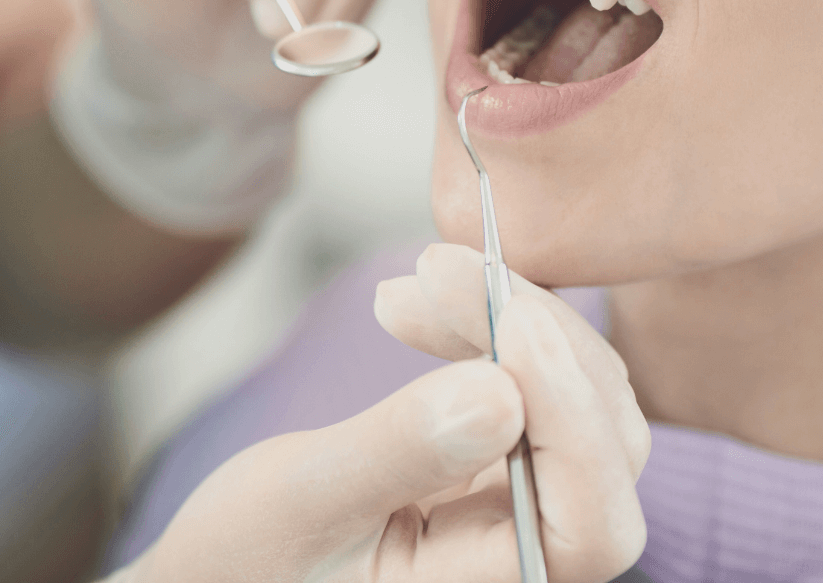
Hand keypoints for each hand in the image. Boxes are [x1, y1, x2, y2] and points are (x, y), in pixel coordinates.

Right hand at [108, 245, 647, 582]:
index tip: (513, 319)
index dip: (572, 415)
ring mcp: (512, 503)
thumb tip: (503, 391)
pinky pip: (530, 380)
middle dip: (532, 335)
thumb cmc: (244, 557)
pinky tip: (424, 303)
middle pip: (600, 440)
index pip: (591, 521)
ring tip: (419, 278)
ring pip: (573, 396)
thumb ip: (400, 453)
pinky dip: (488, 326)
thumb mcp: (303, 502)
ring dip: (508, 317)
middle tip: (439, 269)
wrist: (222, 562)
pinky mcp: (491, 458)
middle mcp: (520, 551)